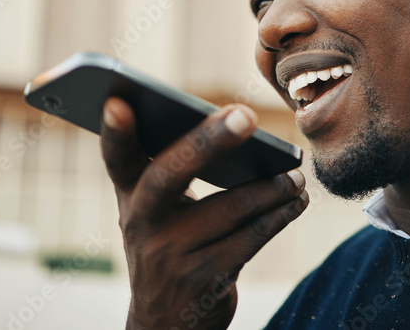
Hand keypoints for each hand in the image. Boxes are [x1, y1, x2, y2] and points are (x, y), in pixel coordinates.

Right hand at [100, 97, 308, 329]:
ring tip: (294, 174)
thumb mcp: (154, 211)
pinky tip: (295, 201)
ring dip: (270, 187)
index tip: (119, 101)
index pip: (117, 157)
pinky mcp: (204, 279)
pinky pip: (250, 238)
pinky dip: (279, 215)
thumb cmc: (168, 242)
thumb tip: (231, 125)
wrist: (166, 323)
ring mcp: (169, 254)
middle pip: (171, 173)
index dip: (114, 131)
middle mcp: (140, 223)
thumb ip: (172, 169)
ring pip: (229, 207)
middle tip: (247, 116)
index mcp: (129, 194)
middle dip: (209, 141)